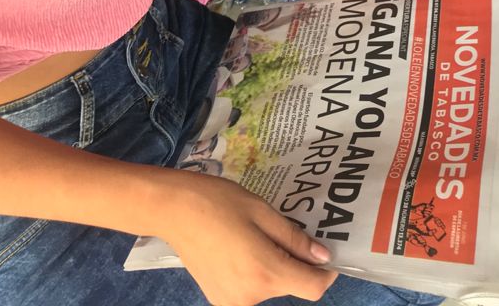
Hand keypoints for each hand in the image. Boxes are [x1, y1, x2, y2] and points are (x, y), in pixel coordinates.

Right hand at [162, 172, 336, 305]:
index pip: (313, 287)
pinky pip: (249, 288)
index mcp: (265, 272)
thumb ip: (294, 238)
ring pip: (269, 286)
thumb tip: (322, 257)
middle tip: (278, 228)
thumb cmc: (218, 202)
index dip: (326, 271)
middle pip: (289, 284)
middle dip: (293, 260)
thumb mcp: (261, 211)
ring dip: (271, 265)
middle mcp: (251, 296)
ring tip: (252, 234)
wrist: (172, 209)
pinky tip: (236, 246)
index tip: (323, 250)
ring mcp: (232, 301)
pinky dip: (252, 271)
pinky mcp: (219, 299)